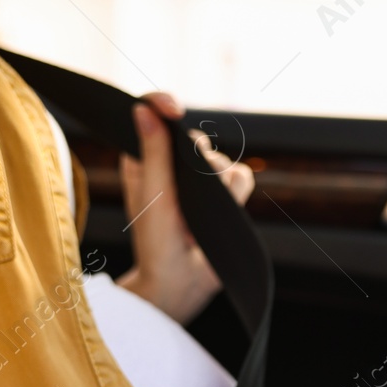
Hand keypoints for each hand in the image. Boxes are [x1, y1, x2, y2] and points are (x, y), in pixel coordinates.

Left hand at [117, 93, 254, 324]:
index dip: (165, 105)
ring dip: (216, 186)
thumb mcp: (151, 194)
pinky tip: (218, 216)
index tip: (174, 109)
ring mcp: (202, 183)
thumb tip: (143, 109)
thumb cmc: (155, 242)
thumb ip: (153, 151)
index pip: (156, 116)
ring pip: (224, 159)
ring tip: (197, 215)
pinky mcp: (226, 198)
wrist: (180, 282)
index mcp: (146, 160)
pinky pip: (243, 177)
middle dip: (197, 161)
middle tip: (183, 190)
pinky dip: (235, 197)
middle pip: (198, 138)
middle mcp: (175, 167)